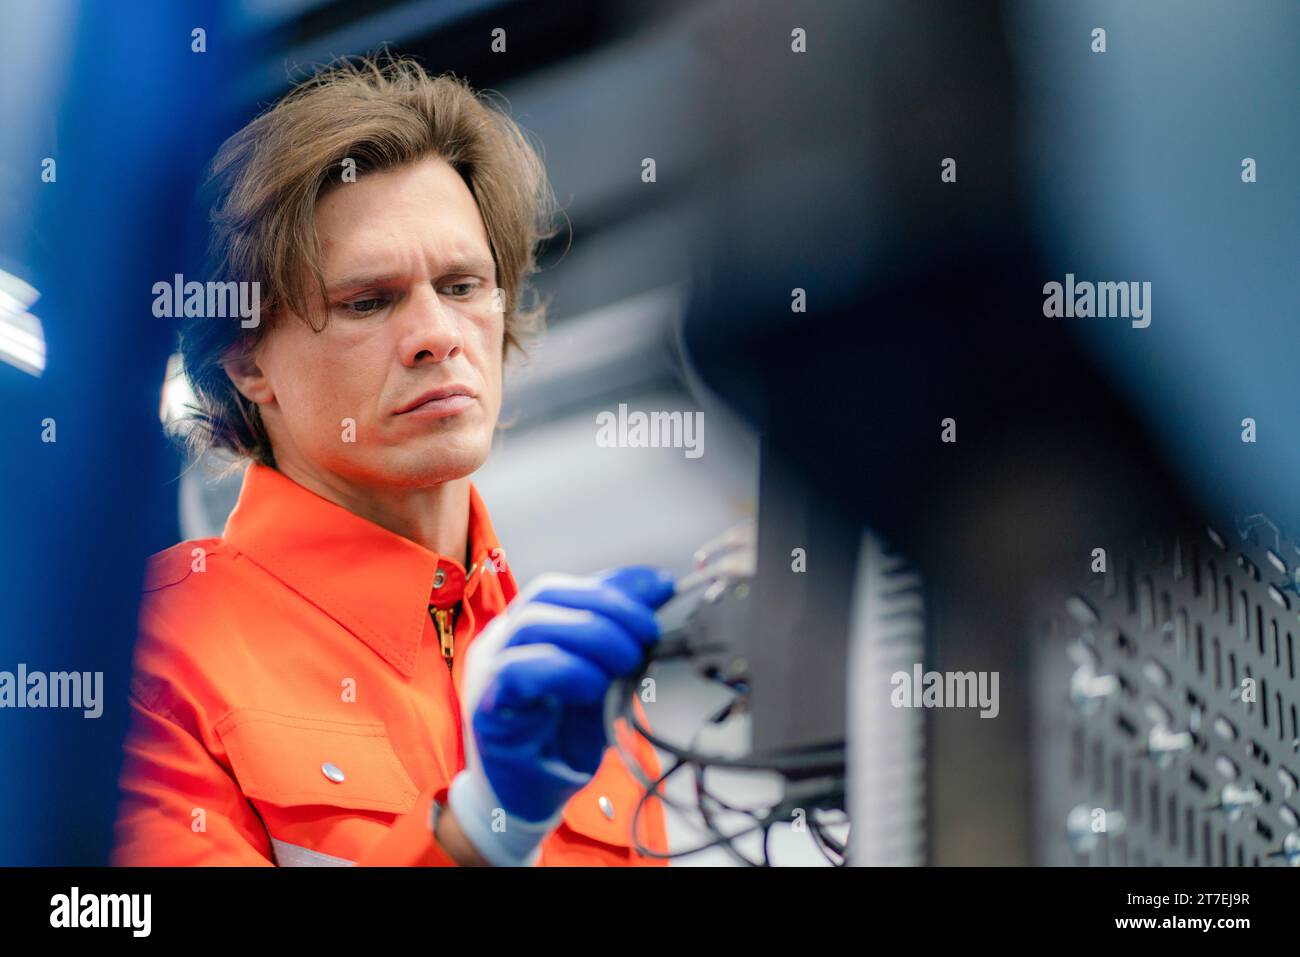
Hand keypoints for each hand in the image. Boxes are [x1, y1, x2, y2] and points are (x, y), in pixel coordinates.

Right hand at [446, 566, 673, 865]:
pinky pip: (516, 670)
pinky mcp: (487, 707)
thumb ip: (621, 635)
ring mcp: (489, 670)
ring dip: (591, 634)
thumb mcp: (603, 678)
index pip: (567, 586)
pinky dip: (563, 669)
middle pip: (546, 593)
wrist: (531, 799)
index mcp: (529, 628)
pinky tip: (593, 686)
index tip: (661, 590)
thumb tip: (658, 587)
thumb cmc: (562, 738)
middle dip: (607, 606)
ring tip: (628, 660)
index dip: (615, 584)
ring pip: (531, 623)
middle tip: (648, 633)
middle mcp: (503, 640)